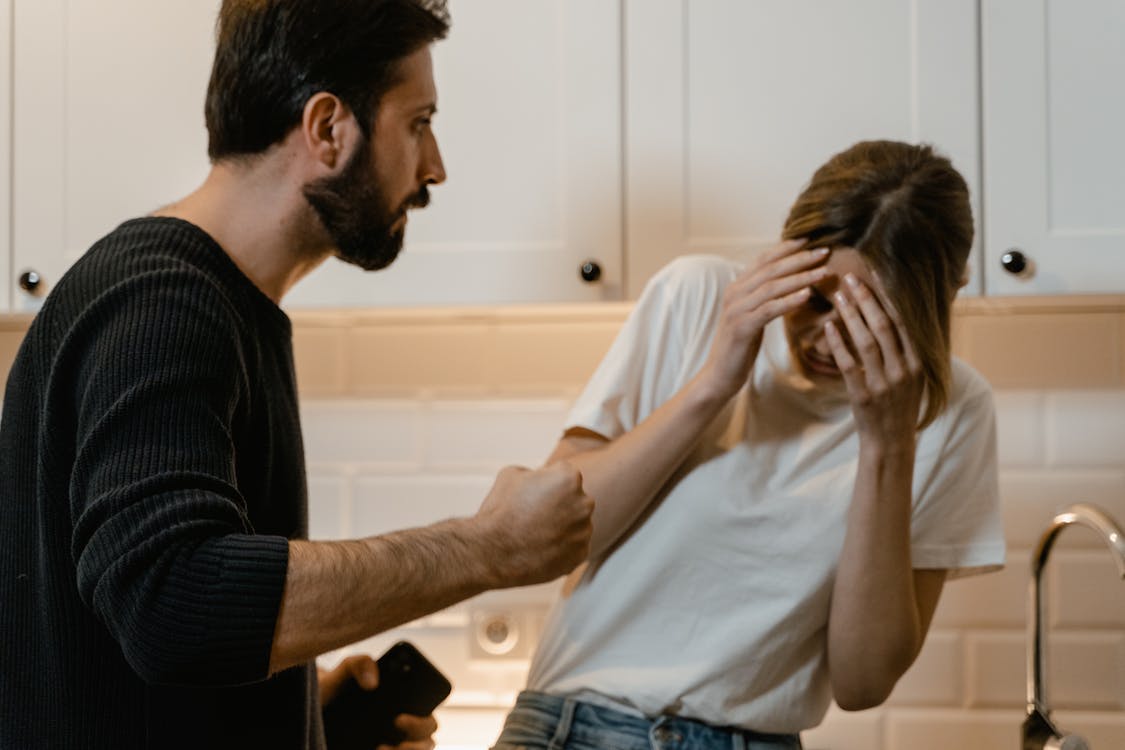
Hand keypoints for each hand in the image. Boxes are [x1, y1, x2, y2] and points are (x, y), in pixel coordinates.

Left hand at [319, 655, 437, 749]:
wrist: (313, 707)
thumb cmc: (333, 688)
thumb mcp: (343, 671)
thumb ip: (359, 663)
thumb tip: (373, 681)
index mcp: (403, 701)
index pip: (428, 710)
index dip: (425, 715)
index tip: (403, 713)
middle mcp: (402, 725)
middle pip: (428, 733)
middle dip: (419, 730)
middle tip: (397, 721)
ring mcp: (391, 742)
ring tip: (382, 746)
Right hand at [473, 462, 594, 586]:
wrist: (493, 553)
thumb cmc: (500, 510)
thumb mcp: (511, 474)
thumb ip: (535, 473)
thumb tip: (541, 479)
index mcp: (569, 477)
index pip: (563, 474)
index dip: (544, 482)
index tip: (529, 494)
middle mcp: (584, 502)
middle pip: (574, 499)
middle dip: (558, 504)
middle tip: (532, 515)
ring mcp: (584, 530)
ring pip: (575, 523)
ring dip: (561, 526)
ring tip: (533, 534)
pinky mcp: (581, 553)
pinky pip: (574, 545)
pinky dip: (561, 547)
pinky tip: (540, 548)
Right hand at [700, 239, 830, 400]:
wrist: (719, 375)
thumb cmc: (739, 347)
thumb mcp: (751, 316)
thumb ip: (763, 298)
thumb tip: (788, 284)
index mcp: (736, 288)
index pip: (763, 259)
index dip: (786, 248)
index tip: (809, 240)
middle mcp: (734, 294)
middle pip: (770, 269)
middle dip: (799, 259)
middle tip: (824, 251)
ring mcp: (736, 310)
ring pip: (772, 286)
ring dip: (800, 277)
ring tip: (823, 272)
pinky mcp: (741, 327)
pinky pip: (769, 309)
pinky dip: (789, 300)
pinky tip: (807, 295)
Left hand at [824, 272, 923, 446]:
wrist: (892, 443)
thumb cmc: (901, 404)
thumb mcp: (915, 375)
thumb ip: (910, 347)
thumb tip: (907, 313)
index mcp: (919, 361)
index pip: (904, 321)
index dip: (889, 295)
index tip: (875, 273)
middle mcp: (904, 370)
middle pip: (884, 326)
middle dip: (866, 298)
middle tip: (849, 276)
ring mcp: (884, 383)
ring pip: (865, 341)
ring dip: (850, 315)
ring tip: (837, 295)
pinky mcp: (863, 396)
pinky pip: (848, 365)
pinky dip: (838, 344)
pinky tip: (827, 326)